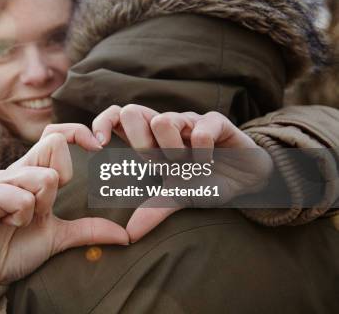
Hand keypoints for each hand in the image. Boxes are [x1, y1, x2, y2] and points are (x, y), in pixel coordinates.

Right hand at [0, 132, 128, 284]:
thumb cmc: (17, 248)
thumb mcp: (59, 237)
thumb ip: (89, 230)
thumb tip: (125, 235)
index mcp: (34, 173)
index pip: (57, 134)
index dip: (79, 132)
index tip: (98, 147)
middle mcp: (18, 169)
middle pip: (53, 143)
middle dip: (61, 178)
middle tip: (46, 207)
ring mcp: (0, 179)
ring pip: (44, 177)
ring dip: (41, 207)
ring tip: (22, 222)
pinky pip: (22, 198)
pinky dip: (22, 217)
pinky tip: (8, 225)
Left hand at [92, 105, 273, 241]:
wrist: (248, 179)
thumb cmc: (207, 182)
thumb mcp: (178, 198)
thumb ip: (153, 211)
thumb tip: (128, 235)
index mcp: (150, 139)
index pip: (116, 115)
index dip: (102, 124)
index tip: (98, 147)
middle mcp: (166, 125)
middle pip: (133, 111)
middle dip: (139, 141)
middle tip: (155, 163)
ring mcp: (189, 121)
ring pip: (164, 120)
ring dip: (171, 148)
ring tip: (185, 164)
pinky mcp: (216, 121)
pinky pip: (200, 130)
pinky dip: (202, 151)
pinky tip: (208, 161)